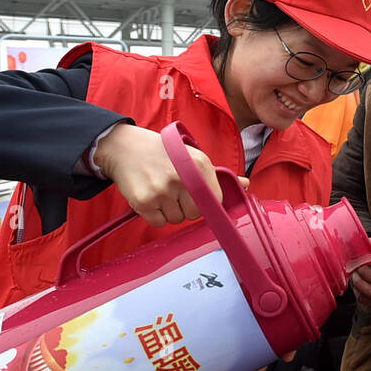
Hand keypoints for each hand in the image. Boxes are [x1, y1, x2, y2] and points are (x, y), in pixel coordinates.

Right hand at [95, 124, 248, 228]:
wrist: (124, 147)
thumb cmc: (163, 153)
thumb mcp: (193, 155)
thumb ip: (218, 175)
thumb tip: (246, 185)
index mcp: (199, 164)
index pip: (215, 200)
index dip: (206, 200)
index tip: (196, 194)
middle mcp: (182, 177)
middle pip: (195, 214)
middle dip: (187, 207)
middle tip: (175, 191)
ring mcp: (162, 190)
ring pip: (176, 219)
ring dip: (170, 210)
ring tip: (161, 190)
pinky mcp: (144, 201)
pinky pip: (158, 222)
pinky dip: (155, 215)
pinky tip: (150, 197)